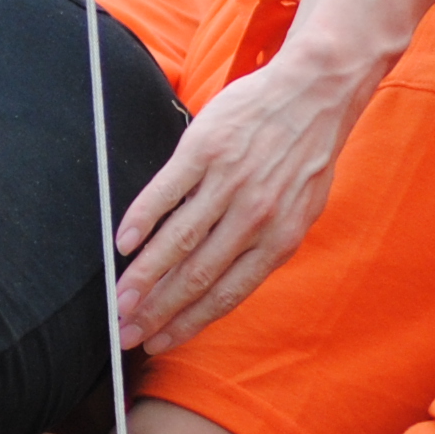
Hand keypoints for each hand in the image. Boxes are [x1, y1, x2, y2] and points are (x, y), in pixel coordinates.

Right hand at [111, 45, 377, 352]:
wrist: (315, 89)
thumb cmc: (305, 153)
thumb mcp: (300, 210)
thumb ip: (264, 245)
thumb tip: (223, 281)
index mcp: (279, 239)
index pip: (225, 294)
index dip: (188, 324)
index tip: (160, 344)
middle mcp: (253, 217)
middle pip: (195, 276)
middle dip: (156, 312)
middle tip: (125, 333)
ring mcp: (228, 183)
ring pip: (177, 241)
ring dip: (143, 277)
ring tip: (119, 301)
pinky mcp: (205, 150)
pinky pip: (167, 192)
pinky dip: (142, 220)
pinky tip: (123, 244)